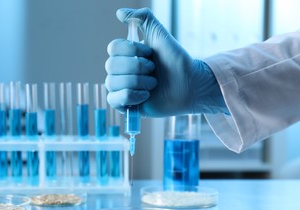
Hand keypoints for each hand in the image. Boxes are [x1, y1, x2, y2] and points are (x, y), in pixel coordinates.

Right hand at [105, 8, 227, 115]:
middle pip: (111, 65)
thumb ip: (143, 18)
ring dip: (137, 82)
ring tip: (153, 84)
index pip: (113, 48)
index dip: (132, 50)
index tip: (150, 53)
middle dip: (137, 67)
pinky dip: (131, 96)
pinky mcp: (125, 105)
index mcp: (126, 55)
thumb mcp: (160, 35)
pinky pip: (114, 100)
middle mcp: (121, 71)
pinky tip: (146, 96)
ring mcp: (121, 88)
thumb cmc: (177, 61)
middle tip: (153, 70)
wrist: (190, 85)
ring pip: (112, 82)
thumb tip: (120, 13)